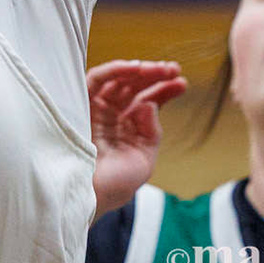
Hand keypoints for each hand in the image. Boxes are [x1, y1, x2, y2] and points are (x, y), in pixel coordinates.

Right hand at [87, 59, 187, 217]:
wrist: (91, 194)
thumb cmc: (116, 184)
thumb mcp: (144, 159)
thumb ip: (151, 130)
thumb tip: (149, 103)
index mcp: (128, 129)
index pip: (148, 102)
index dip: (164, 90)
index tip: (181, 82)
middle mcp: (114, 116)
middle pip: (136, 87)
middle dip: (156, 76)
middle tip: (173, 69)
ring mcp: (98, 109)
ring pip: (119, 80)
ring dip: (140, 70)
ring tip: (160, 68)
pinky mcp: (82, 103)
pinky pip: (98, 79)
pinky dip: (116, 69)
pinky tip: (136, 68)